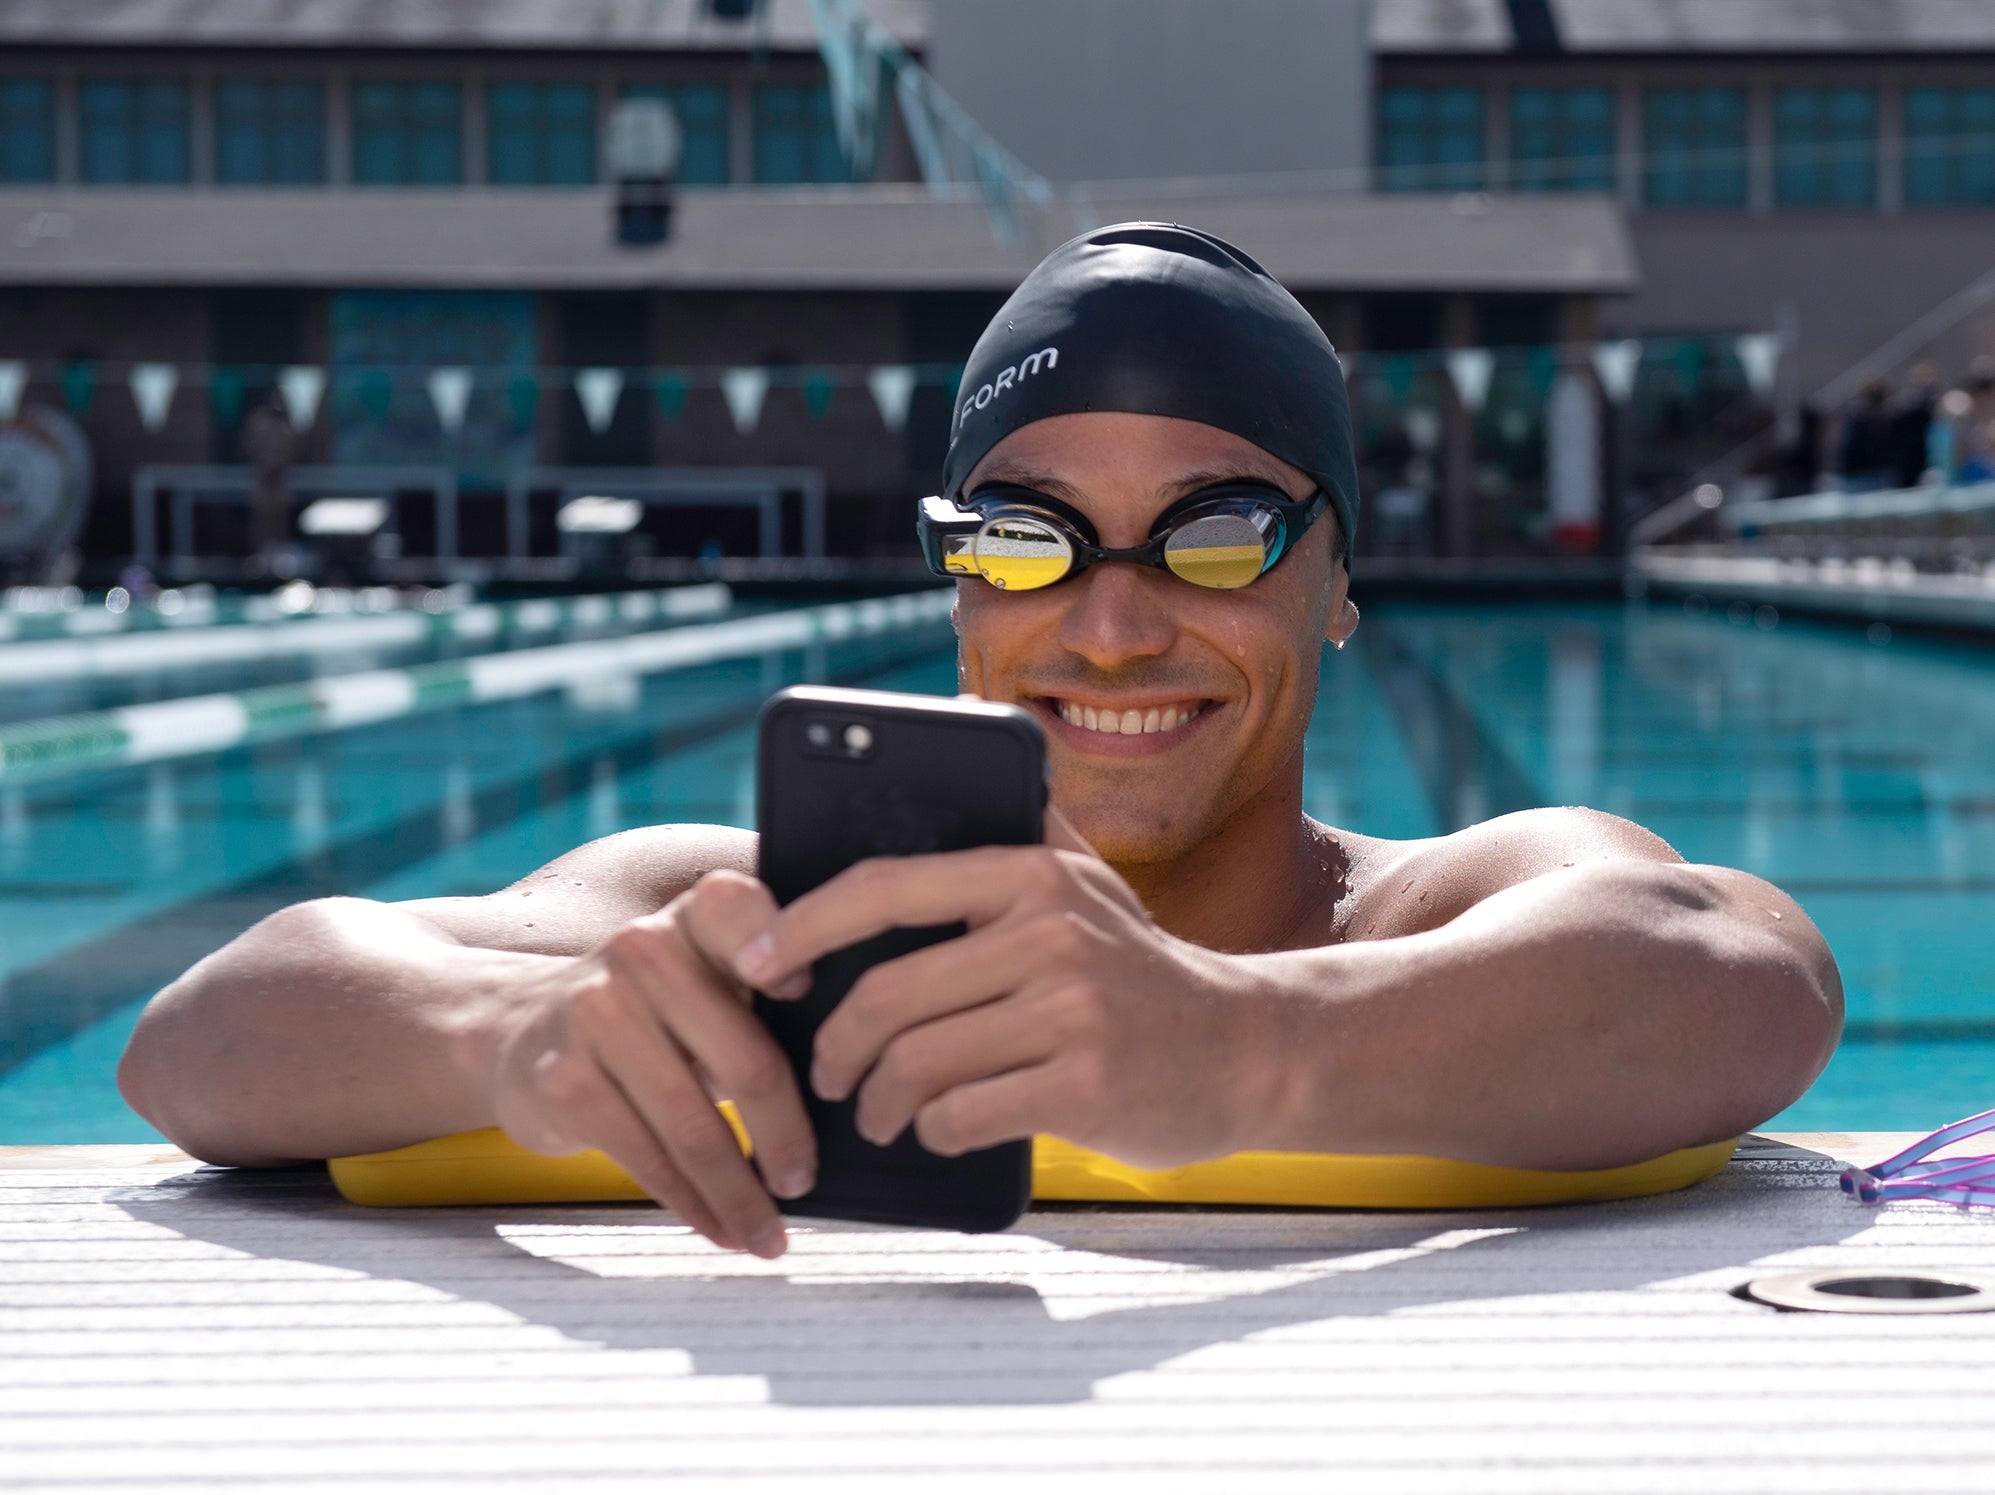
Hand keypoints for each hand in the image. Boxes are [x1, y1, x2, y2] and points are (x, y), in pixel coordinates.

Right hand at [485, 870, 810, 1258]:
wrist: (517, 1034)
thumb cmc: (647, 1015)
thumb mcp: (700, 980)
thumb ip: (767, 1000)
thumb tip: (858, 1082)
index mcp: (692, 917)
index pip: (743, 910)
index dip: (794, 953)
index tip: (826, 1015)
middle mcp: (642, 949)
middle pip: (744, 1058)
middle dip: (786, 1137)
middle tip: (806, 1181)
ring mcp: (597, 1012)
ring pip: (695, 1126)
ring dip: (741, 1194)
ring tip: (770, 1233)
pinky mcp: (566, 1079)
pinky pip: (650, 1158)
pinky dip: (695, 1205)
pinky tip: (720, 1229)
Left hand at [736, 810, 1270, 1169]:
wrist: (1250, 1046)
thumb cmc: (1142, 968)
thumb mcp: (1088, 881)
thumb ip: (1022, 817)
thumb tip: (954, 726)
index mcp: (1031, 873)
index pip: (882, 888)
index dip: (800, 927)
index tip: (756, 965)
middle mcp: (1049, 931)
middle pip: (886, 995)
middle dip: (835, 1047)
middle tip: (827, 1074)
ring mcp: (1070, 1011)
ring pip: (915, 1065)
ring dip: (878, 1102)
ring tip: (876, 1112)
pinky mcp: (1084, 1085)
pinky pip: (960, 1116)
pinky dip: (934, 1131)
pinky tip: (941, 1129)